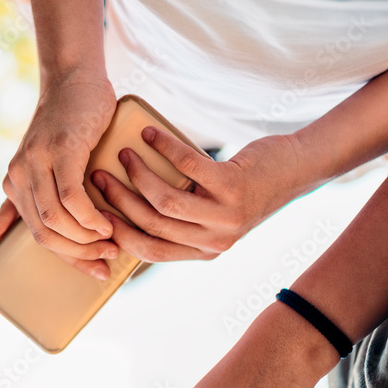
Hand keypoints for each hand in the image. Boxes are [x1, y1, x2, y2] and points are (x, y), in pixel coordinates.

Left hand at [0, 70, 118, 278]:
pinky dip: (90, 217)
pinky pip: (72, 197)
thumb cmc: (67, 124)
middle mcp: (20, 176)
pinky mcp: (61, 150)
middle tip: (107, 258)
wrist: (74, 80)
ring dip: (87, 238)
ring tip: (111, 240)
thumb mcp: (42, 165)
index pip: (37, 236)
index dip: (68, 259)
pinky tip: (106, 222)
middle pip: (45, 234)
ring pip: (57, 220)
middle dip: (78, 254)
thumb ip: (17, 202)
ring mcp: (38, 162)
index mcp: (14, 184)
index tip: (96, 270)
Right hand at [92, 128, 306, 261]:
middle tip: (98, 176)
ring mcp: (225, 216)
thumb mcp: (211, 215)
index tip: (95, 213)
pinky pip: (187, 168)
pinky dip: (163, 148)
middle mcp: (214, 241)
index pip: (148, 251)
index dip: (117, 234)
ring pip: (164, 202)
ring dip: (137, 175)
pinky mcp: (233, 186)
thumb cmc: (243, 188)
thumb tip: (127, 206)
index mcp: (203, 252)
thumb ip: (180, 219)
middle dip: (117, 200)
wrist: (293, 171)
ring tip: (123, 154)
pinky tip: (149, 134)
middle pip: (150, 225)